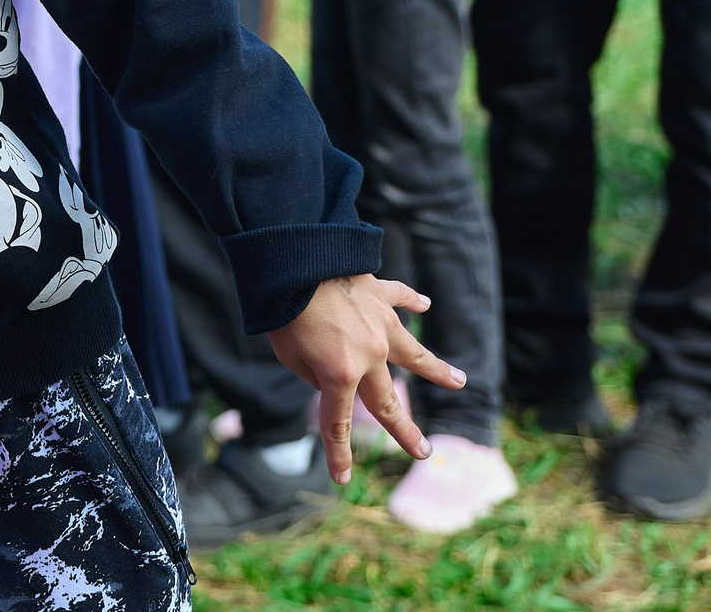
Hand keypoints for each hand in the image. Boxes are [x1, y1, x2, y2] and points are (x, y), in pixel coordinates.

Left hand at [268, 274, 465, 483]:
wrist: (290, 261)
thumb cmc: (280, 310)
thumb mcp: (287, 354)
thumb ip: (313, 373)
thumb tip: (334, 375)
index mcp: (339, 374)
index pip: (338, 424)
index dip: (339, 454)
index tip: (342, 479)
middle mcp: (369, 355)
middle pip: (388, 402)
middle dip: (405, 431)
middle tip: (424, 452)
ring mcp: (379, 325)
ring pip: (415, 353)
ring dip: (438, 370)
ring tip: (461, 381)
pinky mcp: (378, 294)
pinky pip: (401, 298)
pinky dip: (413, 301)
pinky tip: (426, 304)